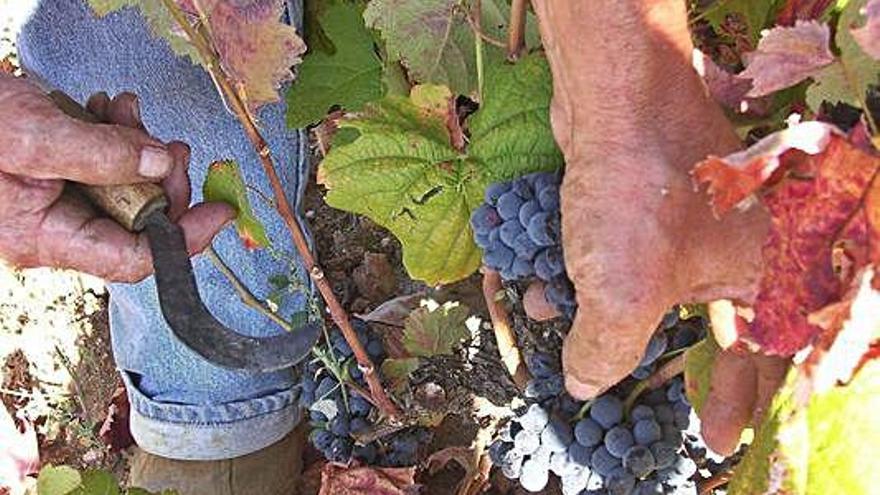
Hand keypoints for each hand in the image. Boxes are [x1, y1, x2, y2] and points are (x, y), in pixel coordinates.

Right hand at [0, 75, 233, 280]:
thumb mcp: (32, 136)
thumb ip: (100, 154)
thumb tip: (156, 165)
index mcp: (46, 239)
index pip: (134, 261)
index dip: (185, 239)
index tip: (221, 211)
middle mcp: (55, 230)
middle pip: (139, 221)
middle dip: (162, 181)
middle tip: (169, 145)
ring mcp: (57, 204)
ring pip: (126, 190)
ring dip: (139, 150)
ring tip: (127, 112)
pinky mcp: (59, 177)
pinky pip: (105, 167)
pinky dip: (117, 138)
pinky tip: (108, 111)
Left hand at [531, 0, 776, 452]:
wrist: (614, 97)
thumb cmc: (641, 193)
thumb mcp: (623, 294)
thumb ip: (607, 352)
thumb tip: (585, 385)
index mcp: (762, 272)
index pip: (763, 355)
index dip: (739, 400)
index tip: (710, 436)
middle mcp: (738, 245)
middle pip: (710, 325)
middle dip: (664, 358)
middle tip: (654, 396)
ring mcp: (694, 218)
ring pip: (655, 287)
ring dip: (606, 316)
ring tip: (565, 340)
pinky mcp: (650, 197)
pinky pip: (623, 253)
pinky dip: (586, 277)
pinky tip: (540, 293)